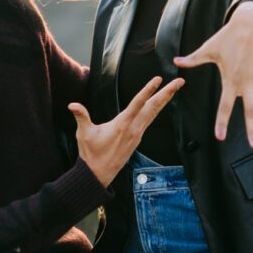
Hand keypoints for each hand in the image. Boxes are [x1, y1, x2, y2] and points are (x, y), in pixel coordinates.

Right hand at [68, 76, 184, 186]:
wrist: (98, 174)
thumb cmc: (91, 154)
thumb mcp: (84, 134)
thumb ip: (81, 116)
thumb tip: (72, 104)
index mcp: (122, 125)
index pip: (137, 103)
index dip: (148, 90)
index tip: (158, 79)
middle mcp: (133, 129)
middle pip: (153, 107)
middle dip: (167, 93)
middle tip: (179, 81)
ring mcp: (137, 134)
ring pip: (154, 113)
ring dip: (165, 99)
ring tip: (175, 89)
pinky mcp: (137, 138)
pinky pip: (150, 120)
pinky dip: (157, 109)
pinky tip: (160, 104)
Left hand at [173, 1, 252, 147]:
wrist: (250, 23)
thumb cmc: (227, 37)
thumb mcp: (208, 48)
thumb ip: (193, 59)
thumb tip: (175, 60)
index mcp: (231, 81)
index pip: (225, 106)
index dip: (222, 122)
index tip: (220, 137)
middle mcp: (248, 83)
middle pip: (250, 111)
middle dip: (252, 129)